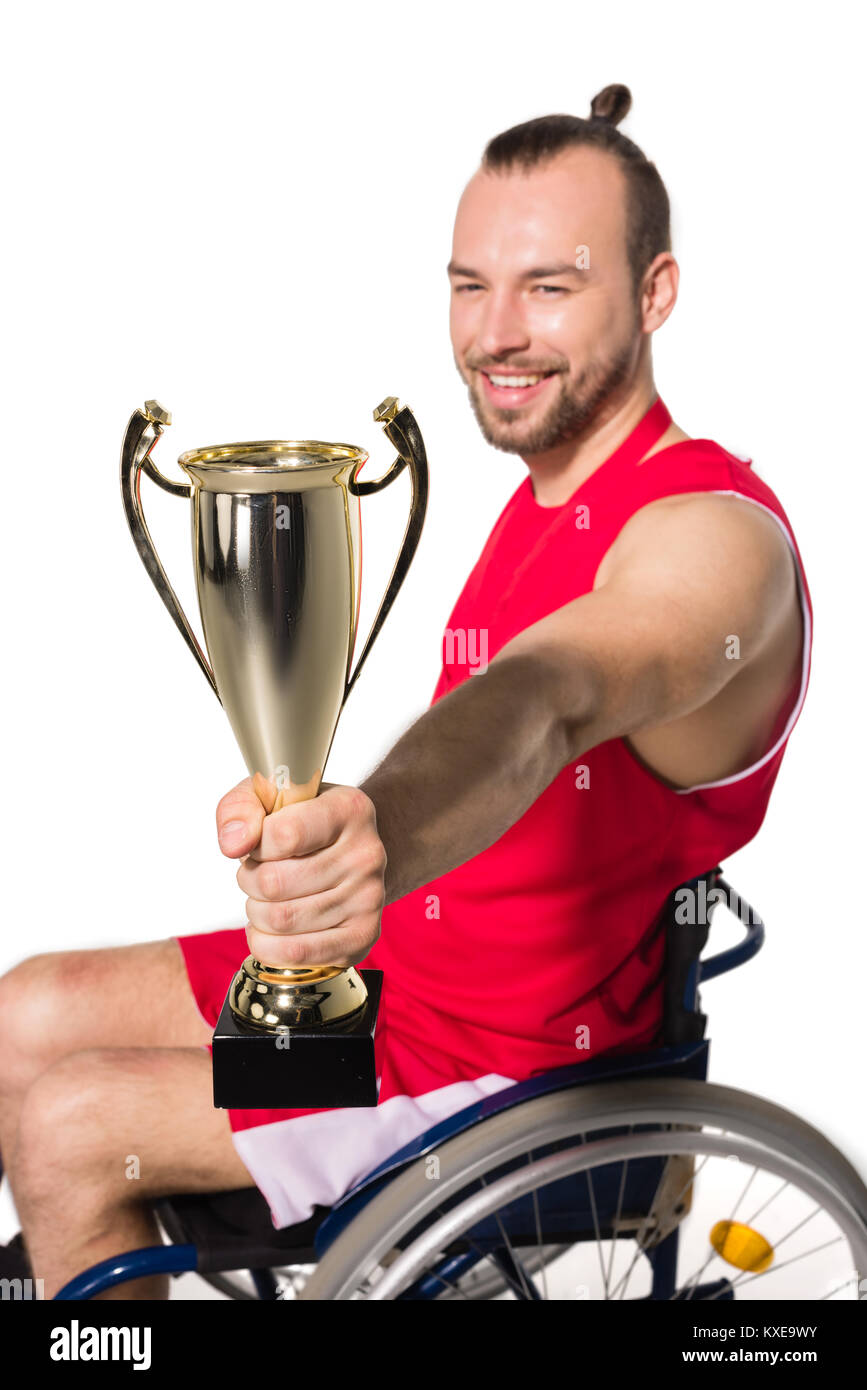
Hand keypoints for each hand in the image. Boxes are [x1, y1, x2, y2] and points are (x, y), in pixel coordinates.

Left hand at [216, 779, 386, 969]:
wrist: (354, 853)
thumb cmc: (306, 823)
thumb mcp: (271, 796)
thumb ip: (240, 808)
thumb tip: (233, 844)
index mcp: (349, 810)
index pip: (284, 835)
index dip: (255, 845)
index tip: (260, 844)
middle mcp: (367, 854)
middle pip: (274, 883)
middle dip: (249, 881)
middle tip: (258, 875)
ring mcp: (369, 899)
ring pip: (280, 920)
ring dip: (257, 913)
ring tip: (269, 899)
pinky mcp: (363, 937)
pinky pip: (296, 954)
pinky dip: (268, 945)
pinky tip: (272, 929)